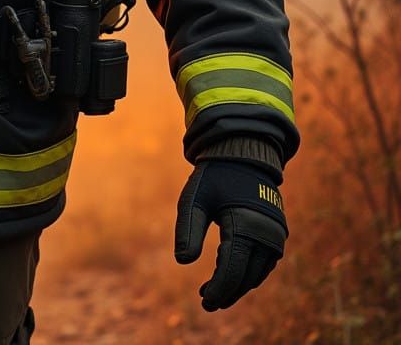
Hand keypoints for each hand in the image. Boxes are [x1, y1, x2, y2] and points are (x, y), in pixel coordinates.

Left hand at [174, 160, 287, 310]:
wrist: (243, 155)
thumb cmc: (215, 177)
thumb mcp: (195, 199)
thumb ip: (188, 229)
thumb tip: (182, 262)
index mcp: (245, 225)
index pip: (233, 269)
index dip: (220, 290)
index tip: (205, 301)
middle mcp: (266, 234)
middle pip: (247, 276)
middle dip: (228, 292)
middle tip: (207, 302)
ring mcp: (275, 234)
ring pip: (258, 273)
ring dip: (238, 286)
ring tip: (214, 293)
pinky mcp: (276, 233)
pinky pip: (265, 263)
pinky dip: (249, 273)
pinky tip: (231, 276)